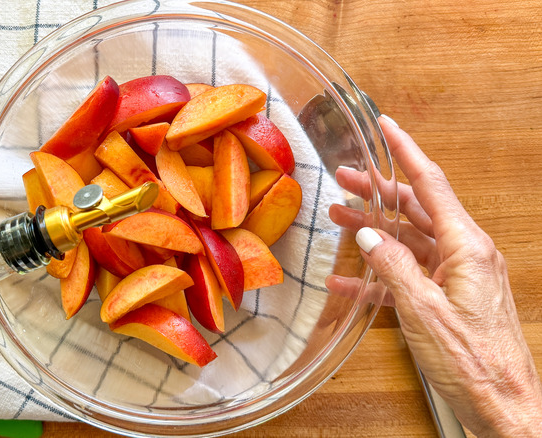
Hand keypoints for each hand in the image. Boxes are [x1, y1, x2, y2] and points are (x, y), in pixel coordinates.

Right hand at [333, 116, 541, 435]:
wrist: (502, 404)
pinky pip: (407, 275)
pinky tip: (347, 277)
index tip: (386, 126)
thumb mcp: (423, 311)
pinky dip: (377, 274)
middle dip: (379, 191)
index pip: (431, 184)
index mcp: (467, 246)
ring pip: (408, 240)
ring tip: (339, 218)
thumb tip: (368, 237)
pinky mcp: (447, 297)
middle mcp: (465, 254)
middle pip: (415, 209)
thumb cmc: (474, 362)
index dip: (405, 151)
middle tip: (346, 178)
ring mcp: (457, 275)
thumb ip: (393, 268)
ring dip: (373, 230)